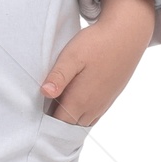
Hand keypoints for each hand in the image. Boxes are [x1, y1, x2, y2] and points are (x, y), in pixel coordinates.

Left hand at [38, 0, 155, 124]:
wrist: (126, 35)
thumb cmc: (97, 44)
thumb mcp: (72, 57)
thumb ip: (59, 77)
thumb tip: (45, 93)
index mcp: (80, 100)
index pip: (57, 124)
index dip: (45, 123)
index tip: (33, 115)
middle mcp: (93, 107)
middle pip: (69, 126)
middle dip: (55, 124)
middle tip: (41, 111)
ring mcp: (103, 104)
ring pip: (82, 123)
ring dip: (68, 120)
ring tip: (55, 107)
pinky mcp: (110, 97)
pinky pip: (93, 116)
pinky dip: (81, 115)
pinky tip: (74, 102)